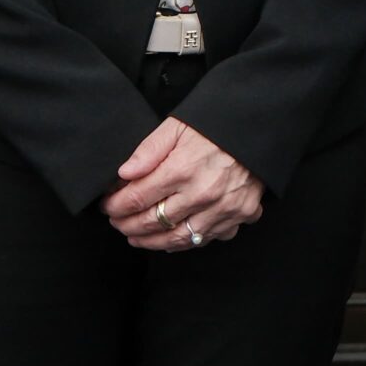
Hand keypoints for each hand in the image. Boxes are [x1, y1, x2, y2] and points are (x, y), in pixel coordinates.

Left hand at [100, 119, 263, 251]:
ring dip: (152, 241)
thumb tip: (123, 174)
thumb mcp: (177, 125)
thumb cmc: (216, 124)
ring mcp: (223, 208)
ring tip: (136, 237)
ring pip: (177, 237)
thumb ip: (149, 150)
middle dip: (128, 225)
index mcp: (183, 168)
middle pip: (153, 221)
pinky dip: (185, 241)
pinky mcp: (240, 215)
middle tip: (117, 223)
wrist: (258, 127)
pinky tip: (171, 238)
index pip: (137, 198)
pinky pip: (206, 238)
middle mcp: (202, 193)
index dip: (116, 205)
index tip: (107, 206)